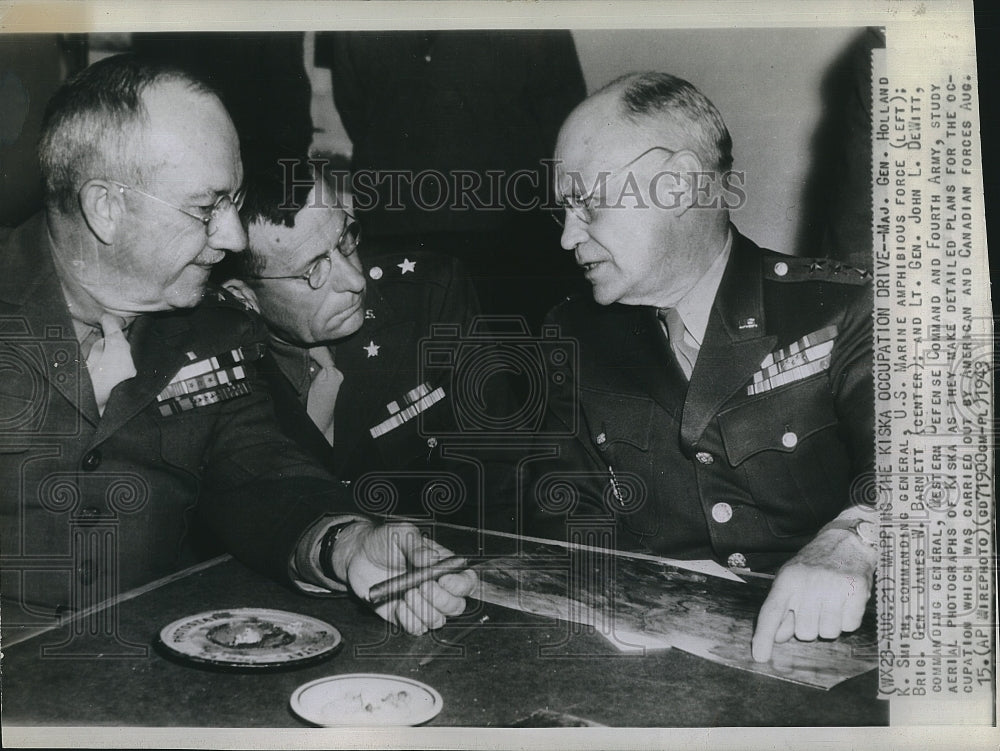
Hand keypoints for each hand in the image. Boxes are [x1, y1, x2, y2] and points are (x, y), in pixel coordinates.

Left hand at [332, 521, 477, 634]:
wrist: (358, 556)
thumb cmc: (384, 541)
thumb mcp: (400, 534)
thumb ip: (416, 545)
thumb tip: (431, 559)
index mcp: (443, 566)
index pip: (466, 581)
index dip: (460, 585)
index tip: (444, 579)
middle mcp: (437, 587)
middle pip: (456, 606)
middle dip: (441, 600)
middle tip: (422, 587)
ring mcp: (422, 604)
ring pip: (438, 621)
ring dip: (424, 610)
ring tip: (407, 593)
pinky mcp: (406, 617)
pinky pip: (417, 628)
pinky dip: (409, 620)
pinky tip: (398, 605)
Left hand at [751, 526, 876, 661]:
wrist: (847, 542)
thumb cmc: (815, 565)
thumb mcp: (792, 580)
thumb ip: (783, 607)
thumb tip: (778, 637)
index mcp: (788, 579)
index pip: (771, 612)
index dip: (764, 636)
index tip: (759, 656)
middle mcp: (809, 582)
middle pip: (803, 632)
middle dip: (809, 625)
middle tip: (815, 607)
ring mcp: (834, 587)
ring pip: (828, 633)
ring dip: (829, 624)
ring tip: (830, 602)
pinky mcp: (857, 591)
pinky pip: (849, 626)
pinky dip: (848, 619)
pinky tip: (846, 601)